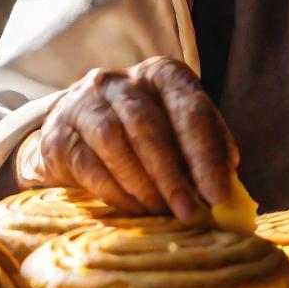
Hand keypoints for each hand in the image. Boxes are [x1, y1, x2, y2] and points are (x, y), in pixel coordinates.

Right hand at [27, 56, 237, 220]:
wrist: (77, 126)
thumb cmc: (145, 130)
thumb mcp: (179, 127)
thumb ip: (207, 147)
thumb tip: (230, 183)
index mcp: (161, 73)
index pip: (189, 107)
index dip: (205, 153)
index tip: (219, 194)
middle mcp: (120, 80)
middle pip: (148, 124)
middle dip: (172, 174)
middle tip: (190, 212)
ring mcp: (84, 103)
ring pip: (114, 142)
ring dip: (143, 185)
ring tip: (163, 213)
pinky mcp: (58, 134)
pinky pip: (87, 165)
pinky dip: (116, 193)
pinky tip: (134, 211)